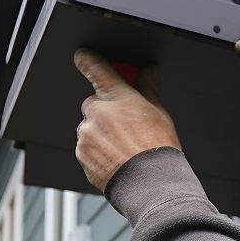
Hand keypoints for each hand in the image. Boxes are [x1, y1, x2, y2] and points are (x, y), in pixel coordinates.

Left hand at [74, 49, 180, 190]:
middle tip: (126, 125)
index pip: (94, 67)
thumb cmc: (157, 149)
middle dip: (106, 110)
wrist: (151, 183)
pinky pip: (86, 147)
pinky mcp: (81, 154)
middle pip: (94, 102)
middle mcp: (96, 112)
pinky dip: (98, 151)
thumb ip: (147, 87)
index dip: (87, 60)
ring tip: (124, 148)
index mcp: (116, 96)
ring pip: (90, 127)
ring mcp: (86, 134)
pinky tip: (117, 158)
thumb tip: (147, 71)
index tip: (83, 57)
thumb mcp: (158, 112)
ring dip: (102, 133)